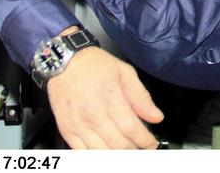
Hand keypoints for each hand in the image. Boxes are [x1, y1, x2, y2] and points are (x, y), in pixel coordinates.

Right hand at [47, 46, 163, 148]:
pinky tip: (105, 150)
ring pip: (102, 152)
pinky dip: (96, 156)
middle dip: (134, 150)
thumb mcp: (125, 72)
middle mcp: (94, 114)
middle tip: (141, 147)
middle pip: (119, 145)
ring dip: (117, 155)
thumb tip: (155, 115)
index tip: (151, 143)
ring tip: (126, 150)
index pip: (132, 129)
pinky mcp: (66, 129)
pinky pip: (82, 152)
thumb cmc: (93, 65)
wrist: (64, 62)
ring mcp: (78, 124)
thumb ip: (141, 97)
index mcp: (111, 99)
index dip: (145, 140)